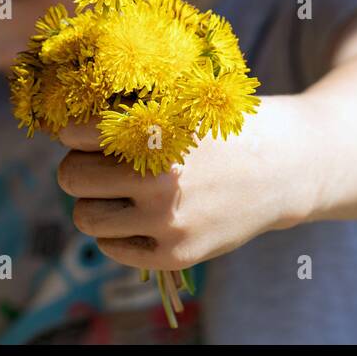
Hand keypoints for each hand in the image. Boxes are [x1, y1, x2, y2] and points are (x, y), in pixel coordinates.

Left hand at [53, 96, 308, 270]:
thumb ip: (133, 113)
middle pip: (71, 178)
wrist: (288, 165)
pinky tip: (134, 215)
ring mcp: (167, 222)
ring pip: (86, 217)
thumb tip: (68, 128)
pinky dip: (115, 231)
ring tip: (111, 191)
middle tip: (92, 163)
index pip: (77, 135)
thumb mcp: (183, 103)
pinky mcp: (177, 253)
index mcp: (156, 133)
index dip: (74, 132)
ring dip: (92, 201)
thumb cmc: (225, 127)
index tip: (80, 133)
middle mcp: (158, 179)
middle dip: (77, 167)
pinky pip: (112, 247)